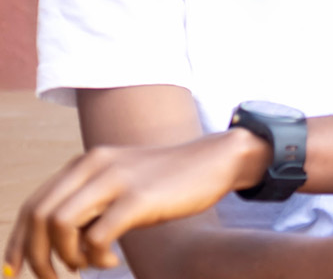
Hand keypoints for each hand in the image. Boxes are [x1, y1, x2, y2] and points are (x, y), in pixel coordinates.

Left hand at [5, 129, 266, 276]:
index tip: (14, 270)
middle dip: (35, 256)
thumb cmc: (167, 180)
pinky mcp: (138, 199)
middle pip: (38, 216)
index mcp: (85, 163)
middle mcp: (94, 166)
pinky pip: (97, 237)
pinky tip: (112, 262)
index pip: (33, 204)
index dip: (17, 242)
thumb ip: (90, 201)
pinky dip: (95, 258)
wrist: (216, 160)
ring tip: (85, 268)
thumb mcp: (120, 182)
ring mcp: (116, 180)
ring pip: (59, 225)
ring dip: (66, 257)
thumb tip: (57, 243)